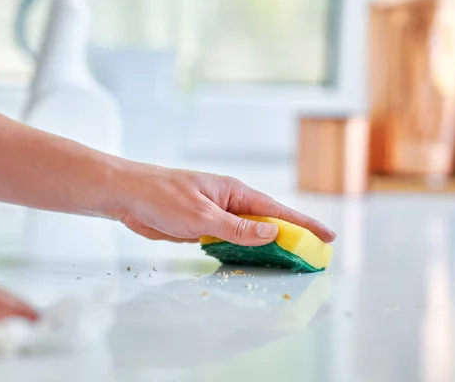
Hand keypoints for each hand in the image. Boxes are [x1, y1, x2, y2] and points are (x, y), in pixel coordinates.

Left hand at [110, 163, 335, 245]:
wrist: (127, 196)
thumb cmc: (162, 197)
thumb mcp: (202, 215)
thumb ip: (237, 228)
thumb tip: (273, 233)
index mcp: (234, 192)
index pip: (276, 210)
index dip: (303, 224)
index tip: (327, 235)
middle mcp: (229, 203)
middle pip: (267, 223)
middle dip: (291, 238)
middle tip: (314, 255)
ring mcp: (216, 216)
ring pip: (248, 234)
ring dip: (267, 247)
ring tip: (290, 261)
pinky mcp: (202, 228)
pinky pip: (230, 241)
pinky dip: (243, 251)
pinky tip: (253, 261)